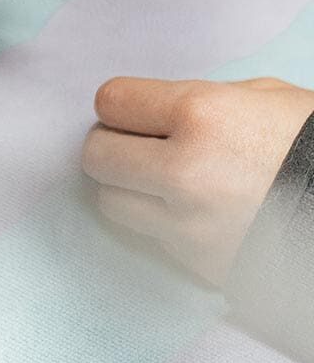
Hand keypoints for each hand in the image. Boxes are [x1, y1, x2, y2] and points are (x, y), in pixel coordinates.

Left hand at [82, 76, 313, 285]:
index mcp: (201, 114)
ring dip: (129, 187)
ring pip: (112, 201)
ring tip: (162, 178)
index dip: (121, 104)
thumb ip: (199, 99)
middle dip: (113, 144)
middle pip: (97, 155)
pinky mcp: (201, 264)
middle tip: (137, 143)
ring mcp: (191, 224)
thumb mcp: (265, 98)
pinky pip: (150, 237)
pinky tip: (190, 209)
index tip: (133, 109)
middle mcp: (186, 170)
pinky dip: (159, 222)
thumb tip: (152, 110)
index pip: (110, 102)